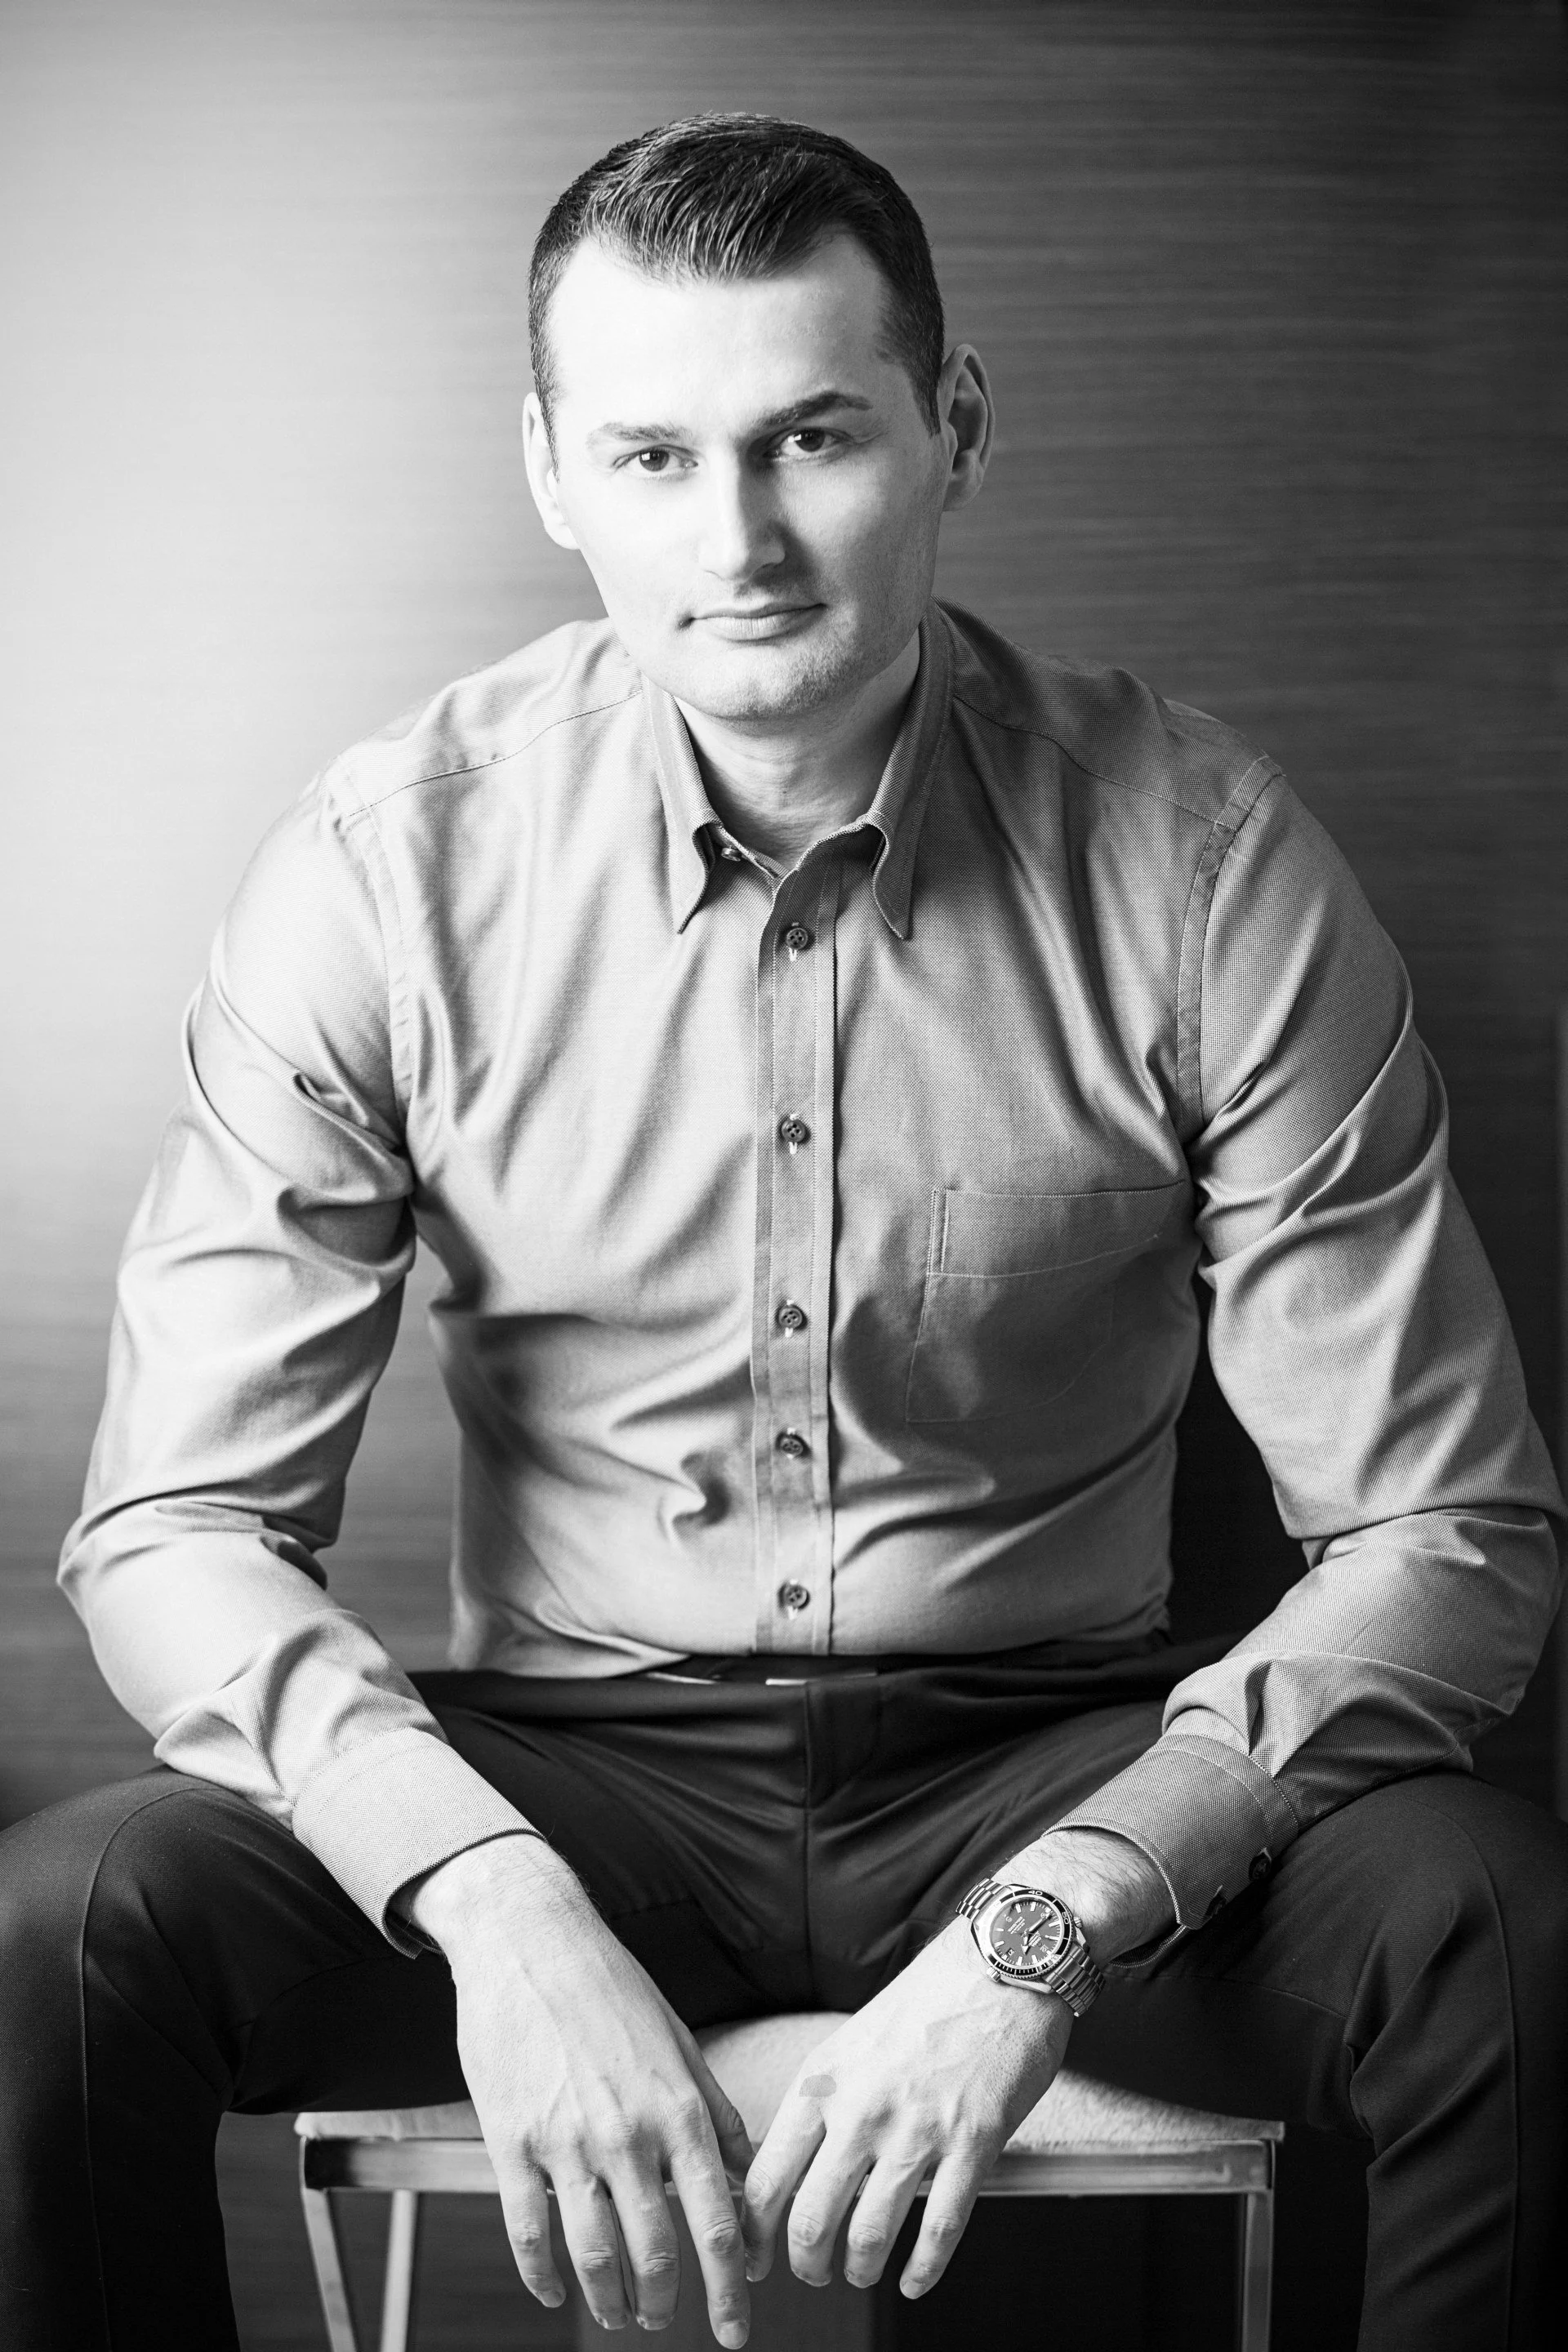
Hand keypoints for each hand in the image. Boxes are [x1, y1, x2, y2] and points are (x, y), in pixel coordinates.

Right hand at [410, 1838, 751, 2342]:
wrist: (531, 1940)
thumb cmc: (611, 1988)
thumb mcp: (681, 2044)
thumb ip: (716, 2115)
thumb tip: (748, 2176)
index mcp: (680, 2109)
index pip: (719, 2223)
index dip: (731, 2289)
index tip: (735, 2330)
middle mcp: (630, 2133)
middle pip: (658, 2254)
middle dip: (664, 2305)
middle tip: (662, 2322)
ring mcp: (567, 2141)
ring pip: (595, 2255)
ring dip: (609, 2301)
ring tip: (617, 2314)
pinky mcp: (512, 2141)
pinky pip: (528, 2231)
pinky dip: (542, 2277)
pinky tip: (555, 2291)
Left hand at [739, 1828, 1171, 2302]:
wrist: (1000, 1963)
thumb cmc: (927, 1999)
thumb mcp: (850, 2042)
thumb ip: (822, 2102)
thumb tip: (789, 2164)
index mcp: (823, 2083)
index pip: (766, 2179)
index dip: (753, 2234)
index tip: (753, 2257)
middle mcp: (861, 2110)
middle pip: (810, 2220)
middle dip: (805, 2263)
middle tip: (813, 2273)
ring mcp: (917, 2129)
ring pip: (869, 2234)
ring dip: (859, 2268)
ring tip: (860, 2273)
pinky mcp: (973, 2142)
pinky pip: (939, 2228)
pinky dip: (923, 2269)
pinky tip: (915, 2281)